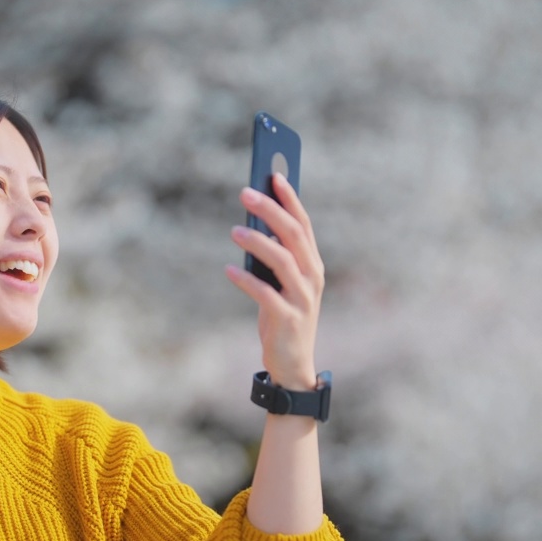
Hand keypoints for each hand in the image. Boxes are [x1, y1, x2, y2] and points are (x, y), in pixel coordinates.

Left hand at [226, 173, 324, 390]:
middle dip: (271, 210)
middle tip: (246, 193)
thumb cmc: (283, 317)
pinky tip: (228, 270)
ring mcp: (302, 298)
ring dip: (257, 241)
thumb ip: (275, 258)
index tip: (274, 175)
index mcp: (313, 265)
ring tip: (234, 231)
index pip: (304, 225)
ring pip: (281, 260)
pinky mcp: (287, 318)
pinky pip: (265, 293)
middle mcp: (312, 277)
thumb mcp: (281, 284)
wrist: (293, 364)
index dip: (290, 199)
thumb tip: (254, 223)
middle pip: (293, 235)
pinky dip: (246, 280)